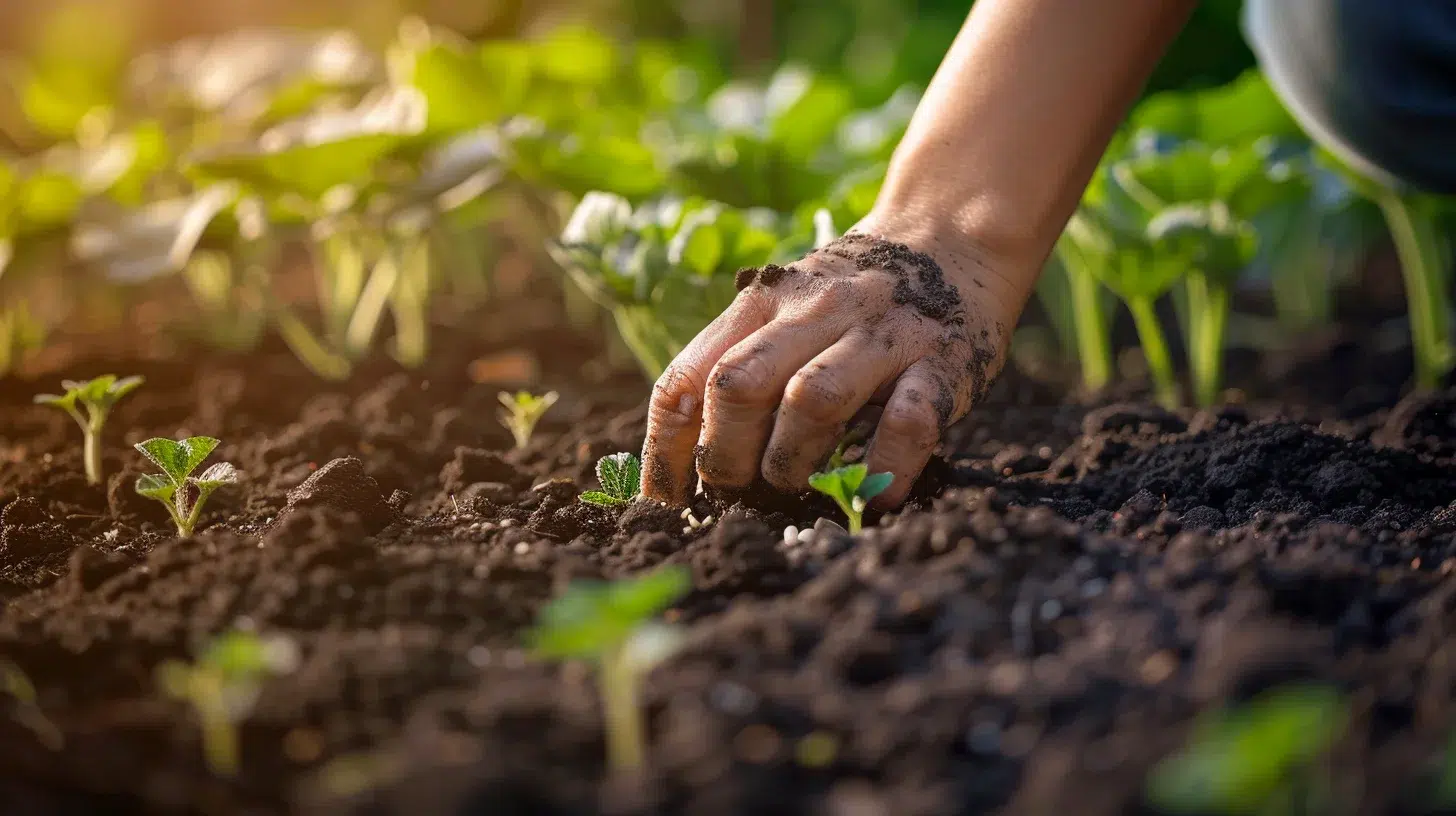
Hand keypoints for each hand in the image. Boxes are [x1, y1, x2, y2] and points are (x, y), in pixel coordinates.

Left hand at [640, 226, 1025, 508]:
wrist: (953, 239)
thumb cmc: (851, 300)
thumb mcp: (784, 310)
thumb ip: (739, 363)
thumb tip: (689, 463)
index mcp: (763, 302)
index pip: (688, 377)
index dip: (666, 449)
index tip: (668, 500)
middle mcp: (816, 309)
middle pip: (738, 386)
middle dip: (724, 456)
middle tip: (739, 488)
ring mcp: (881, 334)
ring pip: (812, 400)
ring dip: (793, 461)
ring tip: (797, 486)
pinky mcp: (942, 361)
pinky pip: (906, 423)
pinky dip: (886, 468)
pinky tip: (877, 492)